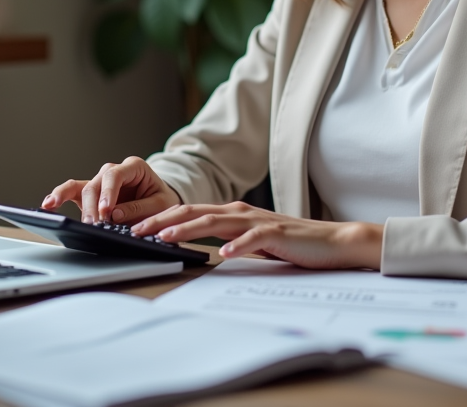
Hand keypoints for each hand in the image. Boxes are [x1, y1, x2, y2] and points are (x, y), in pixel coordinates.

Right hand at [42, 156, 180, 223]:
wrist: (160, 203)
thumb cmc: (161, 201)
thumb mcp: (160, 205)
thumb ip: (140, 208)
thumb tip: (115, 215)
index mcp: (134, 167)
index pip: (115, 174)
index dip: (109, 192)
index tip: (106, 211)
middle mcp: (114, 171)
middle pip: (96, 184)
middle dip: (92, 205)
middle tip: (94, 224)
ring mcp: (100, 181)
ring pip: (82, 187)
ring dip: (76, 205)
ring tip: (66, 218)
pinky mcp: (91, 193)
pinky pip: (72, 191)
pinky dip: (59, 196)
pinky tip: (48, 205)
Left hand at [132, 202, 382, 269]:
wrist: (331, 241)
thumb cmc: (292, 243)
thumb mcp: (252, 242)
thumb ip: (229, 241)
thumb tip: (203, 250)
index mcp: (233, 214)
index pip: (189, 213)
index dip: (161, 218)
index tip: (137, 228)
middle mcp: (240, 212)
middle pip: (193, 212)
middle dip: (161, 220)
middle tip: (135, 229)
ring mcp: (257, 221)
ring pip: (214, 222)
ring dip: (186, 229)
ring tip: (164, 238)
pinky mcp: (276, 233)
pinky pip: (251, 239)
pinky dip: (235, 246)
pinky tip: (221, 255)